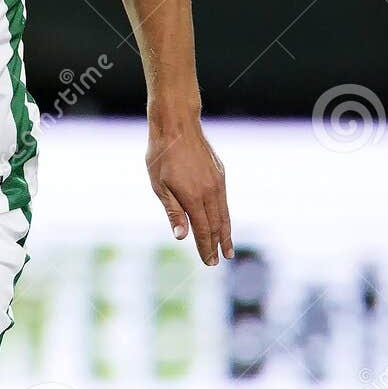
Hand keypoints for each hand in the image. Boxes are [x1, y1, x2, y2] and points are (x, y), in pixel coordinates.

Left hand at [147, 119, 231, 265]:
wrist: (177, 126)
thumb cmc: (162, 157)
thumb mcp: (159, 186)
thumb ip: (173, 212)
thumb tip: (182, 237)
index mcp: (194, 197)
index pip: (203, 230)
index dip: (206, 247)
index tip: (209, 262)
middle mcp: (210, 192)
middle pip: (217, 225)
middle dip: (218, 245)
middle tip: (218, 261)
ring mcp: (218, 182)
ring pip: (224, 213)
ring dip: (226, 232)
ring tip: (227, 248)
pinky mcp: (220, 174)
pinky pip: (224, 200)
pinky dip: (225, 215)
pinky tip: (223, 222)